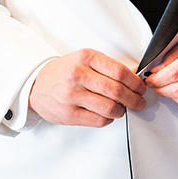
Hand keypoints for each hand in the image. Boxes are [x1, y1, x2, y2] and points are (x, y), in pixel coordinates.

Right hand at [29, 49, 145, 126]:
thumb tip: (135, 76)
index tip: (141, 88)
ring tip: (121, 109)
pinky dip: (108, 119)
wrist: (37, 84)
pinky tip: (107, 115)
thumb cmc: (64, 72)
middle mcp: (78, 75)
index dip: (135, 83)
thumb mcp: (85, 60)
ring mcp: (72, 95)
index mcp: (85, 58)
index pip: (119, 71)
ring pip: (110, 108)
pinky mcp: (69, 114)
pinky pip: (99, 120)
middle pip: (117, 91)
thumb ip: (108, 67)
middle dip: (133, 99)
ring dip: (121, 111)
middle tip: (138, 102)